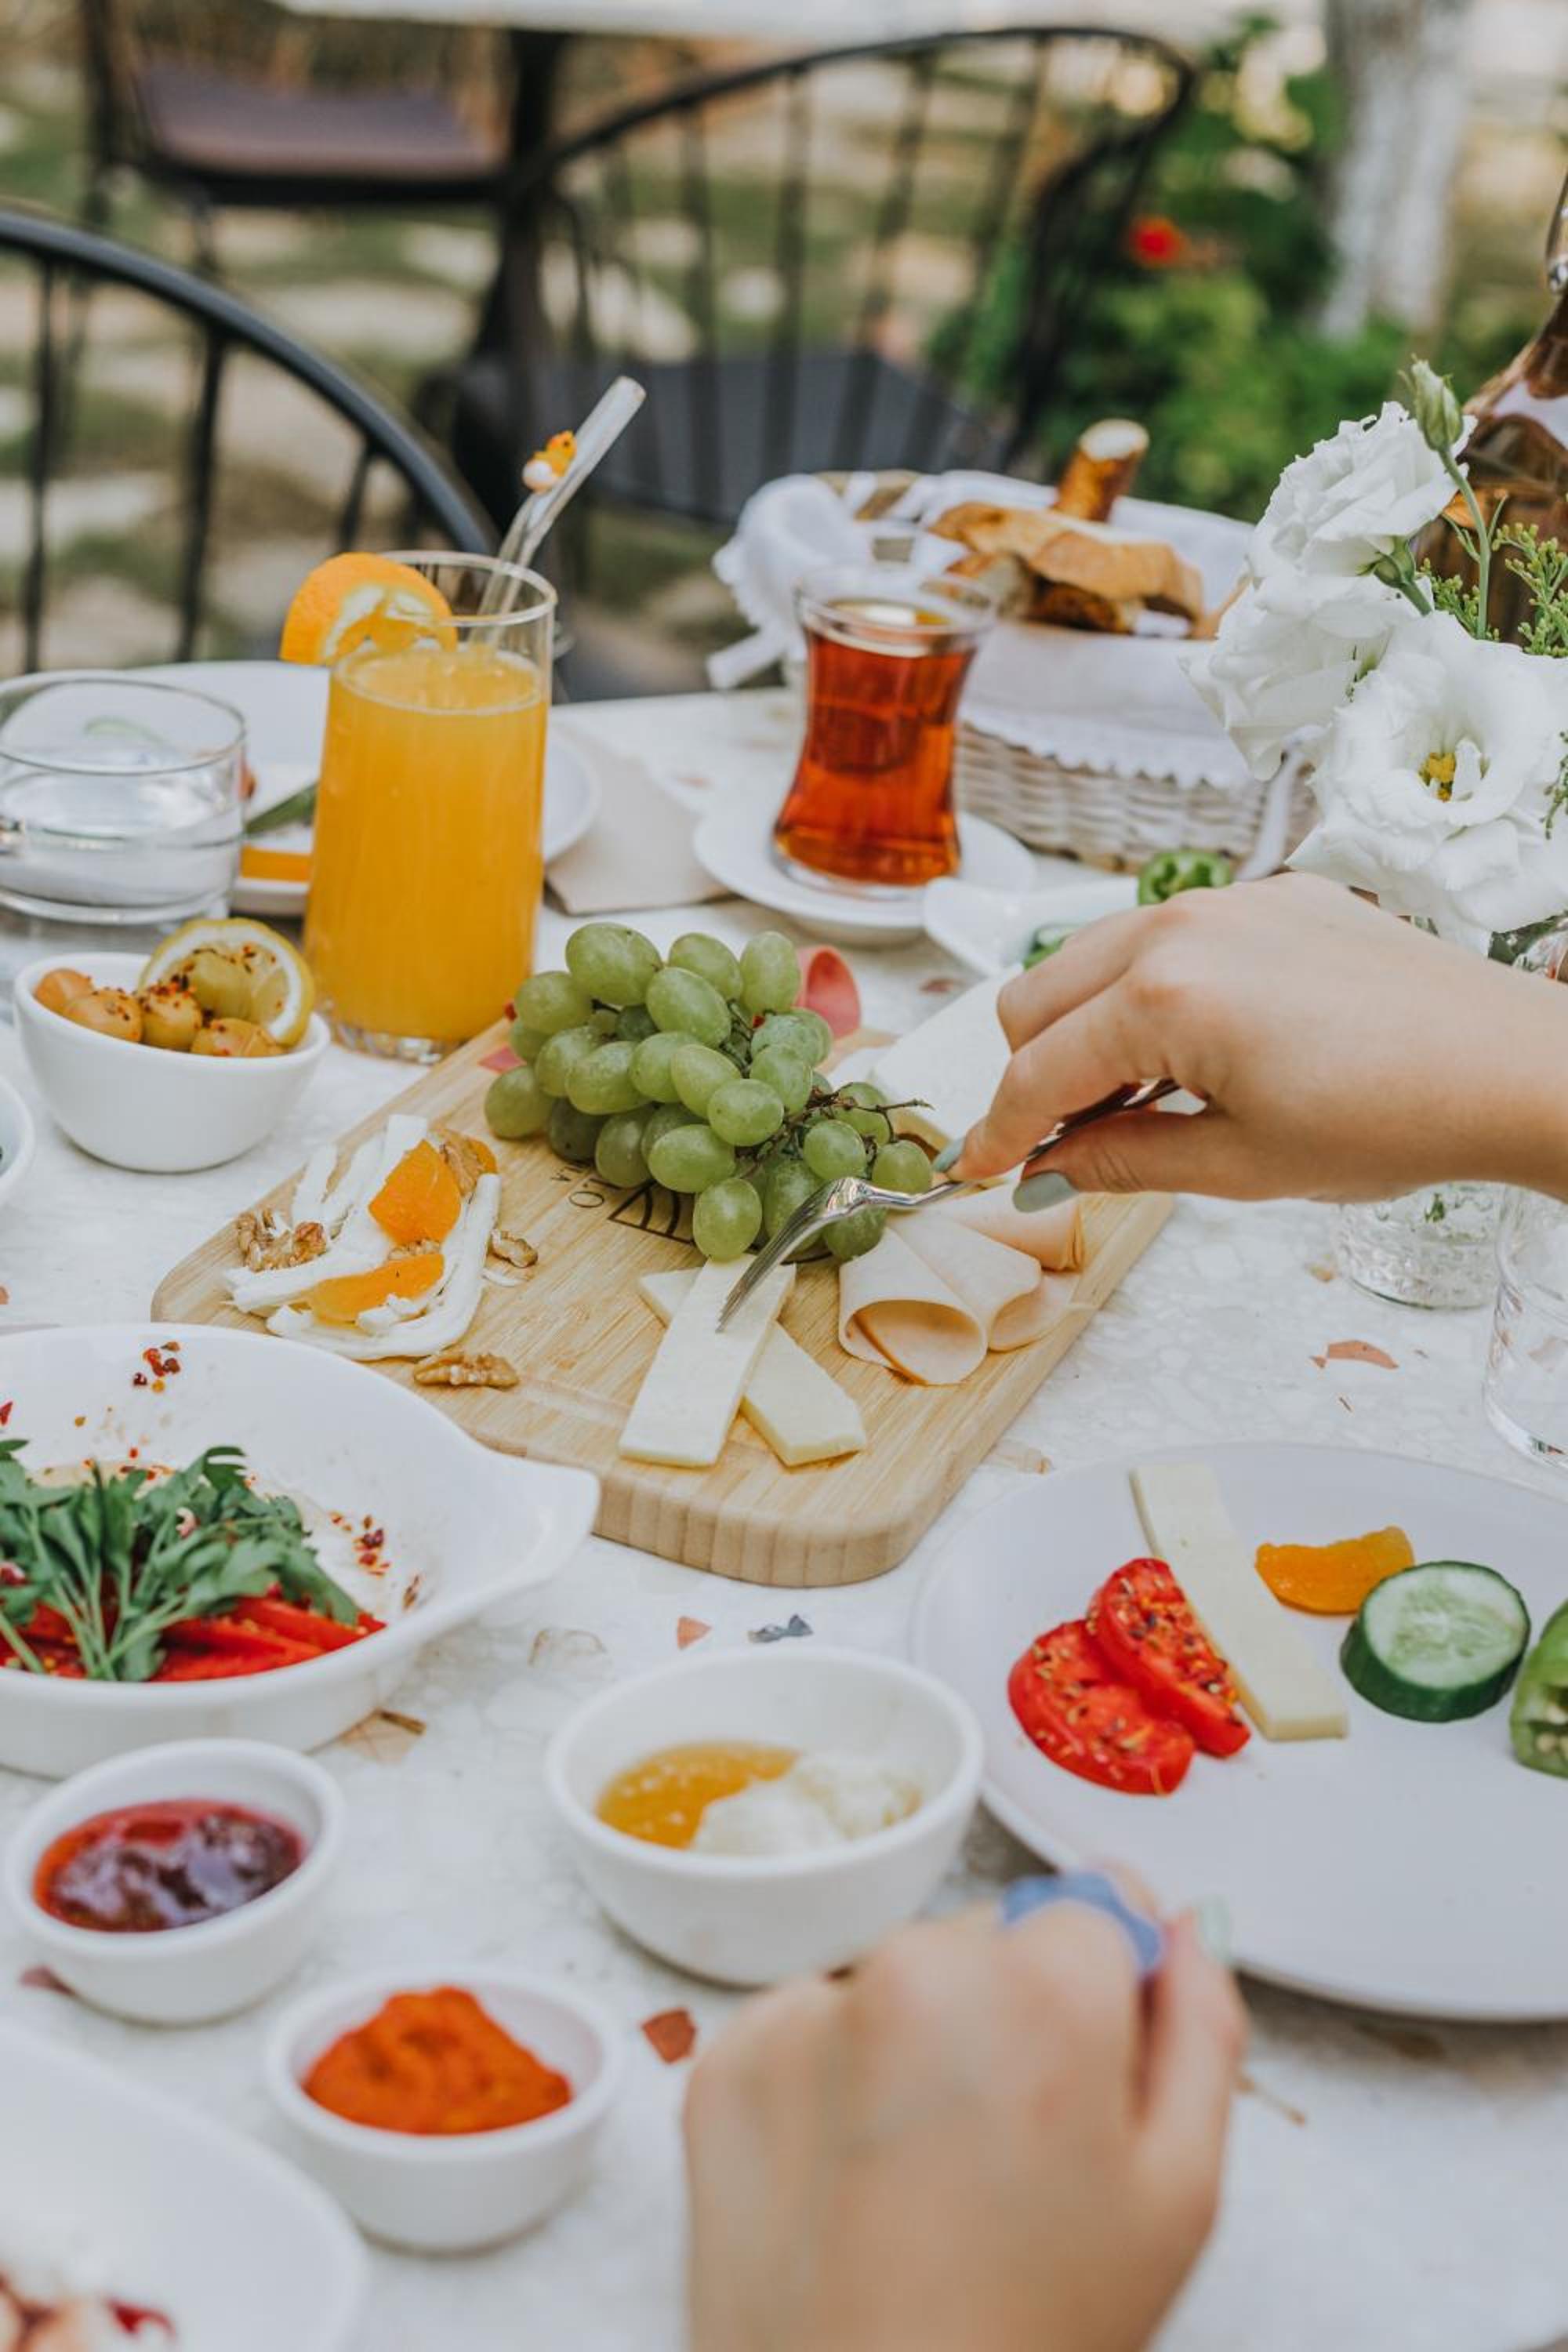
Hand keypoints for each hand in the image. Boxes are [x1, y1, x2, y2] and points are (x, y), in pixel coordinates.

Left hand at [684, 1907, 1243, 2351]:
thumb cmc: (1019, 2335)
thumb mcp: (1178, 2197)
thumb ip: (1200, 2033)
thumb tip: (1182, 1935)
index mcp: (1044, 1989)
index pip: (1098, 1906)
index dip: (1104, 1996)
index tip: (1088, 2070)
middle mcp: (919, 1968)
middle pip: (992, 1937)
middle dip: (1008, 2014)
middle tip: (1008, 2156)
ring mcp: (810, 2009)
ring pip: (898, 1979)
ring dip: (916, 2044)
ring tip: (925, 2180)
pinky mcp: (727, 2056)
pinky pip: (806, 2025)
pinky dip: (828, 2081)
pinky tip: (853, 2180)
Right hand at [957, 875, 1567, 1203]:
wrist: (1508, 1066)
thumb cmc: (1388, 1120)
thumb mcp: (1240, 1164)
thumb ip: (1123, 1159)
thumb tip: (1046, 1169)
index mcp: (1162, 998)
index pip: (1037, 1073)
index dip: (997, 1133)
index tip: (977, 1170)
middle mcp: (1178, 927)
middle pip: (1037, 995)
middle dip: (1028, 1071)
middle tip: (1055, 1141)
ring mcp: (1227, 901)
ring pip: (1094, 957)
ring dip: (1084, 1027)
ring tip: (1129, 1100)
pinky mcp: (1273, 895)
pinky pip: (1167, 936)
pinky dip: (1147, 992)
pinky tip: (1193, 1052)